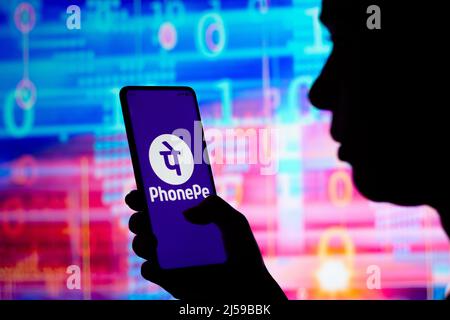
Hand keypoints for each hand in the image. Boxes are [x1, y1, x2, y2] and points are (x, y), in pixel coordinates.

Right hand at [126, 190, 286, 300]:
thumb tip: (186, 212)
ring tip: (152, 239)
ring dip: (141, 239)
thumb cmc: (242, 254)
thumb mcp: (234, 222)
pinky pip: (148, 270)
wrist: (246, 289)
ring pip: (141, 243)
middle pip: (144, 220)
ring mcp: (168, 256)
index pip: (160, 201)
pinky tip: (157, 262)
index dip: (146, 194)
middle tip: (144, 216)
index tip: (140, 191)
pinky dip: (149, 265)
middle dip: (138, 217)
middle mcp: (173, 234)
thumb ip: (215, 206)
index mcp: (187, 216)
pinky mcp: (167, 278)